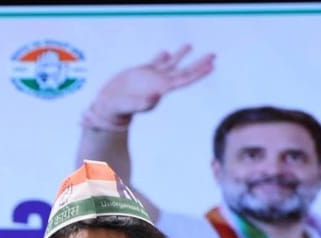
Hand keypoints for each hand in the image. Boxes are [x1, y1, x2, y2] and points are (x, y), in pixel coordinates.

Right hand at [88, 45, 214, 123]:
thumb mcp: (129, 106)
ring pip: (171, 64)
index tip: (211, 66)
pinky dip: (162, 57)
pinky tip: (166, 52)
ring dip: (181, 55)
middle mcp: (159, 83)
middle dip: (199, 64)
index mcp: (160, 90)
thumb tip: (155, 97)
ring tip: (190, 45)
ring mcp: (151, 77)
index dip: (198, 73)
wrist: (108, 107)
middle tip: (213, 56)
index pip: (184, 80)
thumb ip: (142, 103)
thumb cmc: (118, 109)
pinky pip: (155, 63)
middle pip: (183, 72)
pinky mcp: (142, 73)